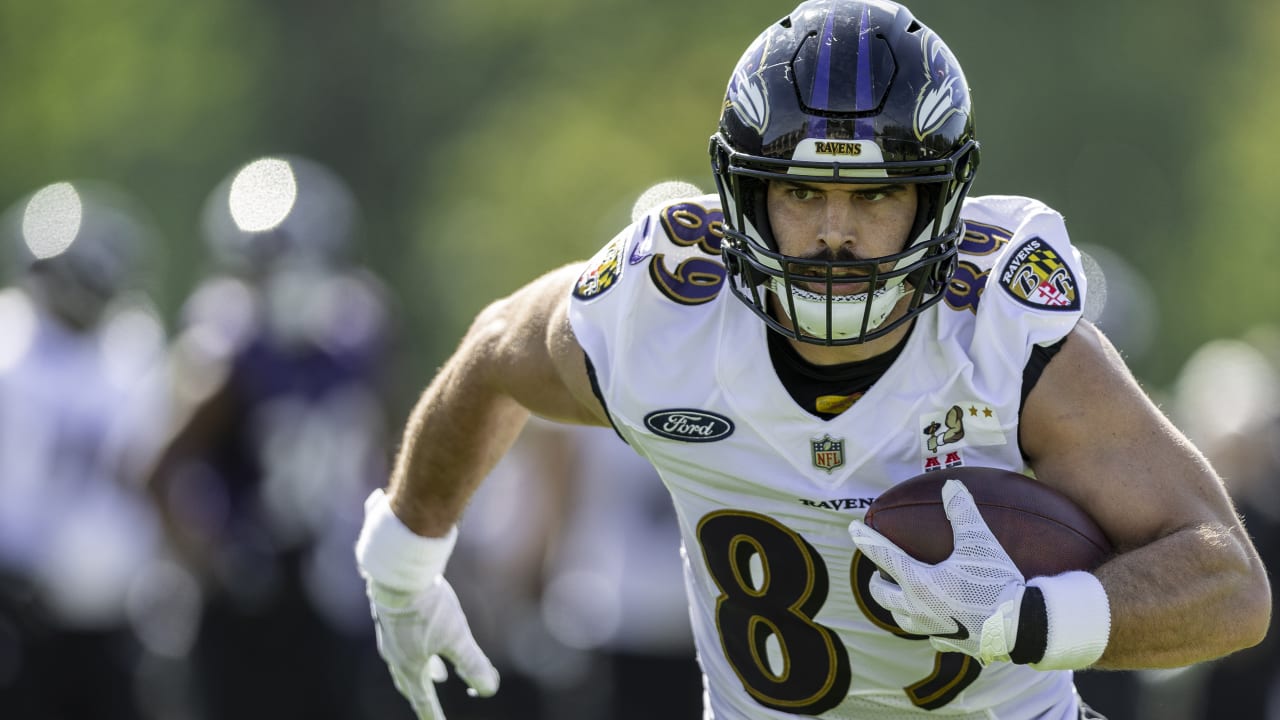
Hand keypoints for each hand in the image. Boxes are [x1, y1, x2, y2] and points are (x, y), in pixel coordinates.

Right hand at [365, 576, 499, 718]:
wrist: (398, 575)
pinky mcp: (393, 618)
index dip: (432, 714)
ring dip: (424, 672)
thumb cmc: (428, 608)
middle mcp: (395, 655)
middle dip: (422, 696)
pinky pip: (406, 642)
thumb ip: (473, 664)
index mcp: (409, 667)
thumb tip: (489, 689)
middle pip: (409, 684)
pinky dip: (420, 650)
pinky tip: (427, 637)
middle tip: (430, 707)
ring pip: (407, 662)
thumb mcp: (457, 637)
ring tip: (439, 675)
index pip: (422, 699)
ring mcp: (391, 636)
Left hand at [848, 479, 1025, 663]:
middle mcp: (919, 608)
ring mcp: (933, 629)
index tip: (852, 528)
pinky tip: (939, 622)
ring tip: (903, 596)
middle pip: (883, 595)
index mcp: (919, 582)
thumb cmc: (997, 581)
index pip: (883, 556)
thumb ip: (962, 512)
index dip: (866, 540)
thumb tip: (951, 486)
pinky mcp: (952, 643)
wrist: (1023, 626)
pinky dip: (931, 626)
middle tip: (879, 572)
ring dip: (897, 606)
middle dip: (877, 581)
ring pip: (902, 619)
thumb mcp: (980, 542)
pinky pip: (932, 636)